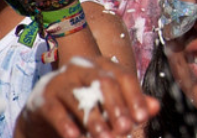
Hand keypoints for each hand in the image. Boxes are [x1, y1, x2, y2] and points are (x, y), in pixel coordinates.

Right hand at [15, 56, 157, 137]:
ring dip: (95, 120)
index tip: (142, 118)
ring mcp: (59, 80)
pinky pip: (55, 110)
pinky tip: (75, 137)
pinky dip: (66, 124)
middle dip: (116, 107)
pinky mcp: (42, 97)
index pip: (123, 76)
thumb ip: (132, 102)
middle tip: (125, 129)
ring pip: (80, 96)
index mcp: (102, 64)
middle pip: (103, 82)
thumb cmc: (85, 101)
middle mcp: (81, 66)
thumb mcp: (109, 101)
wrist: (45, 109)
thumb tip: (155, 107)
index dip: (134, 97)